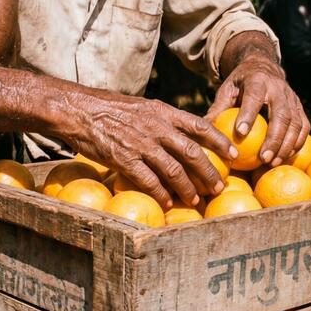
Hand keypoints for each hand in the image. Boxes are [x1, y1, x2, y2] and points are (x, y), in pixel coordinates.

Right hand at [67, 93, 233, 208]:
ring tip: (196, 200)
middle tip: (218, 186)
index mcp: (162, 112)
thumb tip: (178, 135)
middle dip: (209, 172)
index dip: (220, 141)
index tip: (233, 154)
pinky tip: (168, 203)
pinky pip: (149, 181)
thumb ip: (160, 119)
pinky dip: (161, 194)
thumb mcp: (140, 106)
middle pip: (192, 152)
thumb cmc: (107, 108)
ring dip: (188, 188)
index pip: (199, 126)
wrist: (77, 109)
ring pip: (174, 170)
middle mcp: (156, 127)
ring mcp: (141, 144)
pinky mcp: (124, 159)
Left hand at [206, 59, 309, 167]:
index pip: (254, 97)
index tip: (240, 133)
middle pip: (281, 114)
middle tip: (263, 158)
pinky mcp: (300, 108)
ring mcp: (292, 98)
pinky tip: (285, 157)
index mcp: (257, 80)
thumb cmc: (240, 84)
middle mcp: (278, 88)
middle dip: (273, 138)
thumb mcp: (227, 90)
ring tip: (272, 162)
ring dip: (286, 145)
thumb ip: (217, 109)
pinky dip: (297, 143)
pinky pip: (303, 127)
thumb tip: (201, 133)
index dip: (249, 114)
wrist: (264, 68)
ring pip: (295, 123)